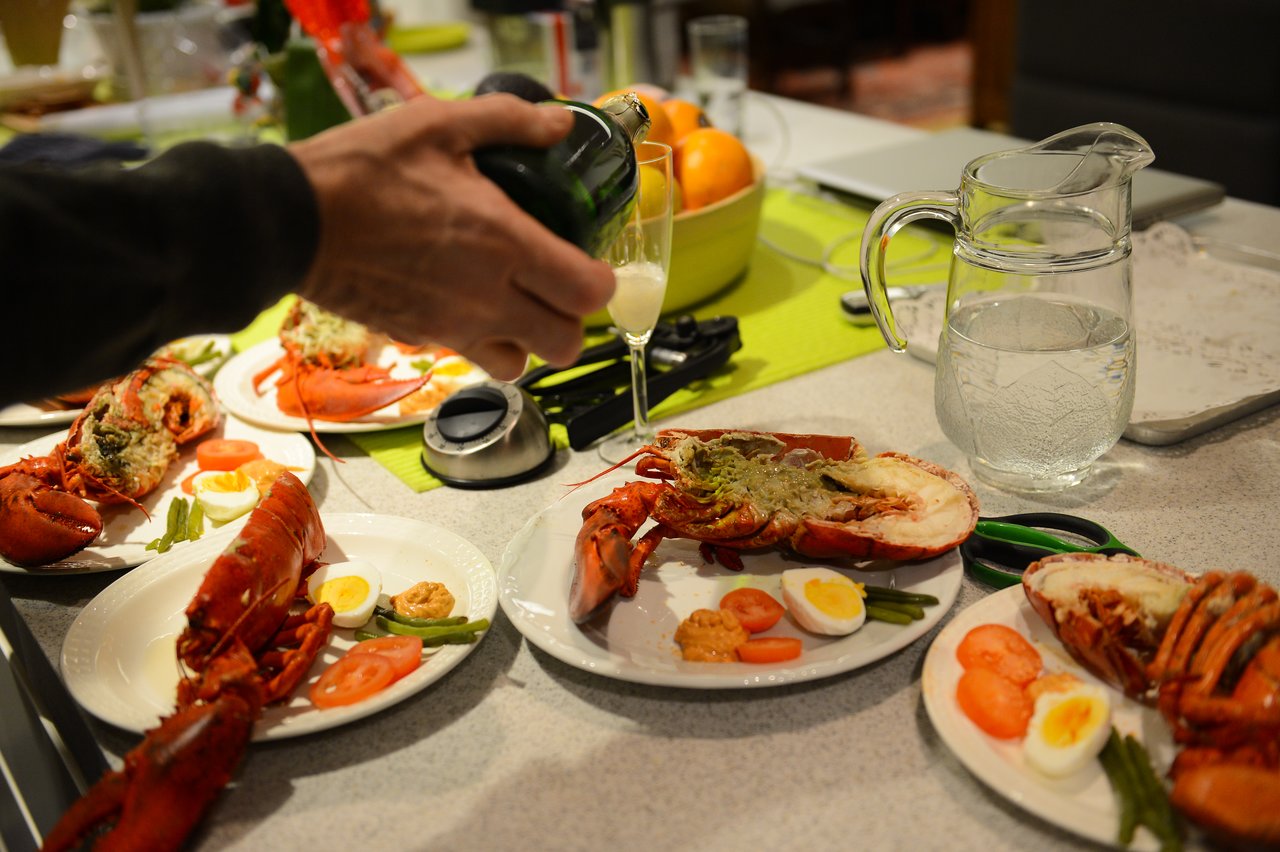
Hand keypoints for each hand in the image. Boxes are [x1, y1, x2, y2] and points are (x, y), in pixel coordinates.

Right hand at [290, 93, 615, 379]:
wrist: (290, 220)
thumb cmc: (360, 171)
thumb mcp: (438, 125)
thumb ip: (509, 123)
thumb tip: (557, 126)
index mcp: (504, 244)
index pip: (588, 293)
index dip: (600, 282)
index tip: (589, 263)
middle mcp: (485, 297)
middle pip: (564, 344)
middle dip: (572, 321)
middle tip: (557, 288)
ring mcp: (451, 326)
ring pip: (518, 364)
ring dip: (526, 341)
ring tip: (515, 303)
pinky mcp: (419, 338)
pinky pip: (469, 357)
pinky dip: (480, 341)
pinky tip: (465, 302)